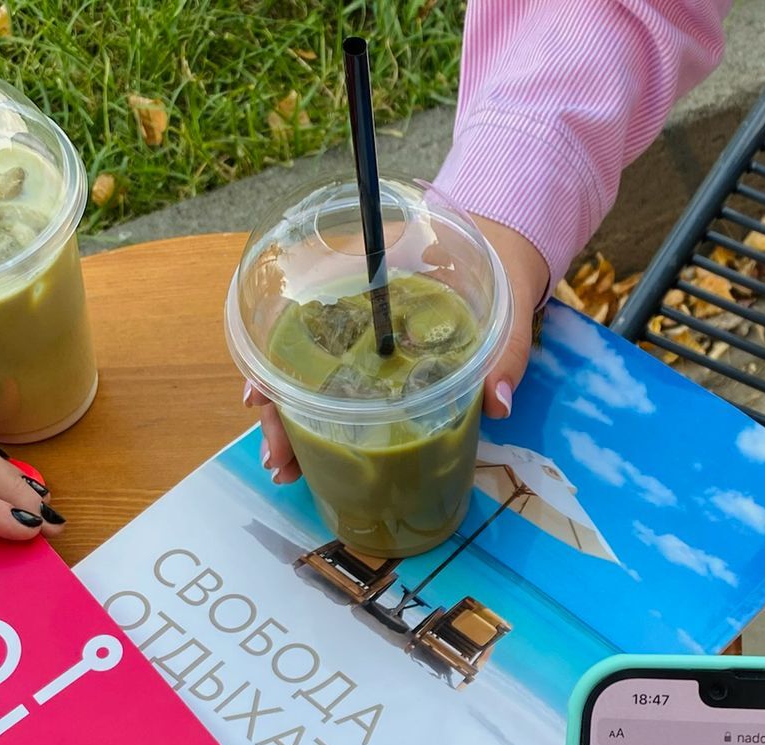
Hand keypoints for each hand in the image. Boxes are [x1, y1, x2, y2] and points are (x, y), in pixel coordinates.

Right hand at [246, 215, 548, 480]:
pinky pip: (334, 390)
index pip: (302, 314)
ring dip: (290, 426)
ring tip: (285, 472)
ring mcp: (356, 336)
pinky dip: (316, 424)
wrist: (501, 253)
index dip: (273, 358)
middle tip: (277, 462)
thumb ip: (504, 354)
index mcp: (369, 274)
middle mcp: (349, 304)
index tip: (259, 396)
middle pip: (293, 357)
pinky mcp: (369, 361)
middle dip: (277, 412)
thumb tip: (499, 404)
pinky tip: (307, 460)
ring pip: (306, 380)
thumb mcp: (504, 304)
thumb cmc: (495, 265)